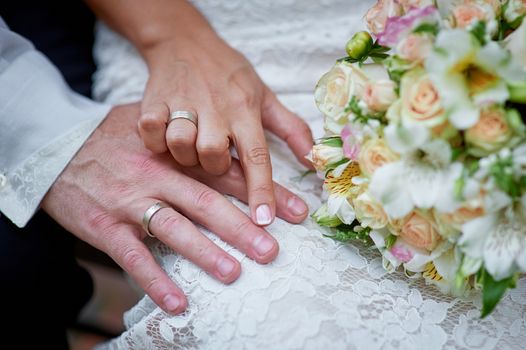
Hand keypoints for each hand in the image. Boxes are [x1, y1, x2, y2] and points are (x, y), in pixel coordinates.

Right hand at [41, 103, 308, 314]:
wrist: (56, 146)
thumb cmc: (113, 136)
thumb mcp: (154, 121)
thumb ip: (191, 133)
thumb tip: (232, 144)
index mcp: (176, 151)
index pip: (227, 171)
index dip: (263, 191)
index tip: (295, 211)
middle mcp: (158, 174)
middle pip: (207, 202)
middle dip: (241, 227)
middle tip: (271, 250)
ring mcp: (131, 199)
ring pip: (174, 228)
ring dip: (205, 253)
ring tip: (234, 273)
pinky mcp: (106, 225)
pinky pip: (133, 257)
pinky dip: (155, 280)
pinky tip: (178, 302)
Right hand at [137, 35, 313, 226]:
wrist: (186, 41)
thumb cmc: (230, 74)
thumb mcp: (266, 96)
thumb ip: (292, 129)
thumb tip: (314, 159)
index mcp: (246, 109)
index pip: (257, 155)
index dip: (262, 190)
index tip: (264, 219)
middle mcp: (216, 107)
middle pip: (213, 156)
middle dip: (213, 166)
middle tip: (213, 155)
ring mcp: (183, 102)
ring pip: (181, 146)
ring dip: (185, 155)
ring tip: (189, 145)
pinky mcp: (154, 101)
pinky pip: (151, 132)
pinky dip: (156, 141)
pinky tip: (164, 135)